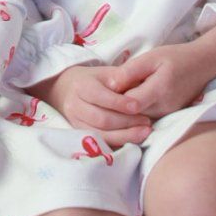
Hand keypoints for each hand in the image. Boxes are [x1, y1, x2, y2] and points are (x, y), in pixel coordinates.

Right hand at [36, 63, 152, 143]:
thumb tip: (138, 89)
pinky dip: (119, 142)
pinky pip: (100, 143)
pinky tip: (133, 139)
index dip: (120, 103)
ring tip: (144, 131)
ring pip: (101, 134)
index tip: (138, 106)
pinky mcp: (80, 135)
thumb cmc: (94, 80)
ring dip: (125, 135)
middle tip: (147, 121)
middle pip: (102, 119)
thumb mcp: (106, 72)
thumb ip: (122, 79)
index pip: (101, 97)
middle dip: (127, 122)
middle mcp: (75, 106)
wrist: (68, 89)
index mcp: (82, 86)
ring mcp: (75, 122)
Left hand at [112, 22, 215, 121]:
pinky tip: (132, 98)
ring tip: (120, 94)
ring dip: (126, 110)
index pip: (128, 104)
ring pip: (137, 119)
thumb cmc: (176, 57)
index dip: (115, 99)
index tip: (106, 89)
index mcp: (159, 90)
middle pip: (131, 115)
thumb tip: (109, 85)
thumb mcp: (151, 57)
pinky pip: (146, 117)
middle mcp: (164, 108)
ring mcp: (167, 114)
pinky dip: (136, 111)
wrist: (204, 64)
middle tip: (108, 93)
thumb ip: (130, 71)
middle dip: (117, 107)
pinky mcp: (168, 116)